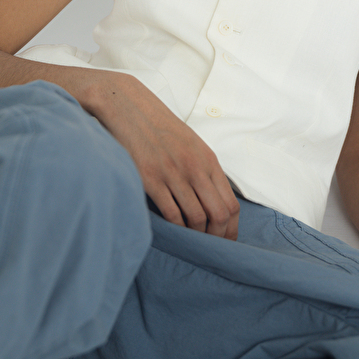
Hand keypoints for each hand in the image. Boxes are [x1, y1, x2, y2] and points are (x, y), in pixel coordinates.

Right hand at [90, 72, 239, 239]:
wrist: (128, 108)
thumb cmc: (158, 128)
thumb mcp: (190, 145)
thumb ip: (204, 170)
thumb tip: (214, 202)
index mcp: (208, 160)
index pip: (230, 204)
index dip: (230, 229)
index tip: (224, 242)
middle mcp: (195, 167)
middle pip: (218, 214)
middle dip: (216, 238)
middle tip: (209, 250)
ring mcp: (173, 173)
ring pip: (196, 218)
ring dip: (195, 235)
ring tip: (190, 243)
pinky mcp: (151, 179)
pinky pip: (171, 214)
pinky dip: (175, 228)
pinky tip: (172, 231)